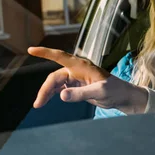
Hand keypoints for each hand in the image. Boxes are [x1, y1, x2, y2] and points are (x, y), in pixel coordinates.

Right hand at [28, 47, 146, 112]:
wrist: (123, 97)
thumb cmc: (115, 91)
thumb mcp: (100, 92)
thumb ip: (81, 94)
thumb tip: (62, 95)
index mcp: (82, 66)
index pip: (60, 56)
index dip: (45, 53)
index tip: (31, 49)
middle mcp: (77, 70)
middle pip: (55, 77)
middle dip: (45, 89)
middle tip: (38, 104)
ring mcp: (76, 78)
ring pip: (56, 83)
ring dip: (47, 93)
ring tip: (39, 105)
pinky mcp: (77, 86)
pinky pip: (61, 88)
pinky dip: (53, 94)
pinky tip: (47, 100)